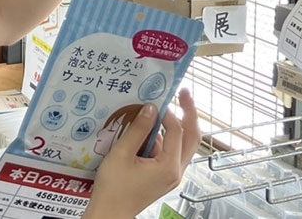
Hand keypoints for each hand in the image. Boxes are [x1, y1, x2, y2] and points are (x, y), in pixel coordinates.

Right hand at [83, 90, 200, 218]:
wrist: (110, 213)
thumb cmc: (114, 188)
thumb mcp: (122, 153)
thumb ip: (138, 129)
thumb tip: (151, 108)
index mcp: (168, 166)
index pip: (176, 131)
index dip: (167, 113)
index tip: (154, 101)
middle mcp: (175, 172)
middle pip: (192, 138)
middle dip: (189, 114)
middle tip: (184, 94)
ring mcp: (171, 176)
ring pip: (183, 146)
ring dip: (177, 127)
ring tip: (163, 111)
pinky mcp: (164, 177)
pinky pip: (171, 153)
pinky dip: (164, 140)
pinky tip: (148, 132)